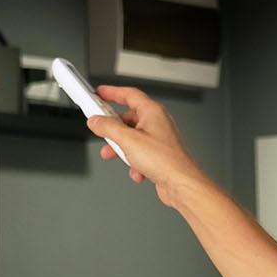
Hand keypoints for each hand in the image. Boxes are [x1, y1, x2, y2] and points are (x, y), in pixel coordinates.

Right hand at [85, 86, 205, 207]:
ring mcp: (159, 139)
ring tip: (115, 155)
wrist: (180, 184)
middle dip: (112, 129)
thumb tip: (96, 121)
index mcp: (153, 112)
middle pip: (128, 119)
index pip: (129, 94)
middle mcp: (157, 123)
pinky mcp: (158, 155)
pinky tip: (137, 170)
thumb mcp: (128, 140)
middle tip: (101, 131)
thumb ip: (108, 128)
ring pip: (132, 138)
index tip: (100, 93)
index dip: (112, 92)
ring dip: (121, 149)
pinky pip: (139, 154)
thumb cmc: (165, 160)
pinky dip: (134, 162)